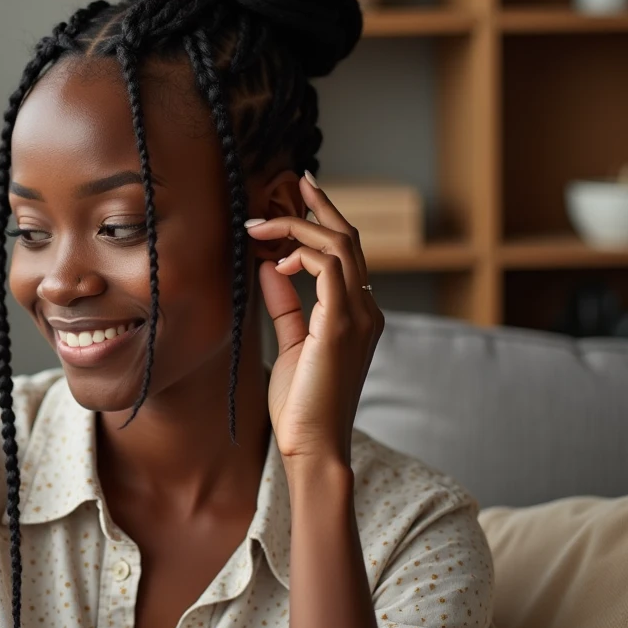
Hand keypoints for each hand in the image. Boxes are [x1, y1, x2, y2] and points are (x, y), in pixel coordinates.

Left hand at [245, 172, 383, 466]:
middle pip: (349, 239)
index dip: (321, 223)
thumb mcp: (291, 343)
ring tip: (261, 225)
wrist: (313, 445)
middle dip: (319, 206)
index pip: (345, 255)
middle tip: (293, 182)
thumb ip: (284, 305)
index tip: (291, 204)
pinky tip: (275, 263)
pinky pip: (328, 267)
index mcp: (357, 314)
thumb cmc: (301, 404)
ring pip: (340, 245)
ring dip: (298, 226)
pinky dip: (300, 253)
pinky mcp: (343, 324)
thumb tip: (268, 267)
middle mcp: (366, 310)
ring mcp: (360, 315)